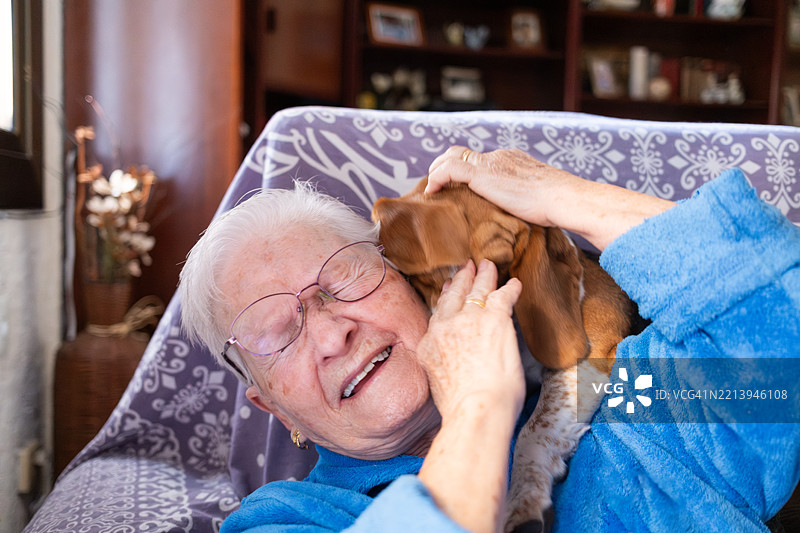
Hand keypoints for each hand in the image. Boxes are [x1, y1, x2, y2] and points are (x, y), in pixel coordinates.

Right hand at [416, 259, 524, 422]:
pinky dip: (510, 289)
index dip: (444, 300)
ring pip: (477, 291)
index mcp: (429, 345)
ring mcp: (468, 321)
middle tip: (466, 268)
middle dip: (461, 280)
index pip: (438, 316)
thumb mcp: (440, 383)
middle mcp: (444, 328)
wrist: (475, 410)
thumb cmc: (461, 408)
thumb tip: (458, 367)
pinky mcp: (494, 320)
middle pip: (453, 297)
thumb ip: (445, 366)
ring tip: (488, 266)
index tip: (447, 291)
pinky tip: (515, 284)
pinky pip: (503, 296)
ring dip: (484, 277)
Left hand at [426, 146, 674, 250]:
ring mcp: (491, 162)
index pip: (480, 159)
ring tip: (430, 191)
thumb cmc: (558, 206)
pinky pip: (450, 168)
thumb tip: (524, 218)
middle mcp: (499, 156)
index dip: (464, 171)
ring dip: (436, 172)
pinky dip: (437, 178)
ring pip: (451, 156)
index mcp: (512, 160)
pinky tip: (431, 193)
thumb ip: (523, 201)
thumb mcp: (535, 200)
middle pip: (462, 153)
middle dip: (445, 167)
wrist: (563, 198)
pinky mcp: (483, 173)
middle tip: (436, 188)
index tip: (455, 187)